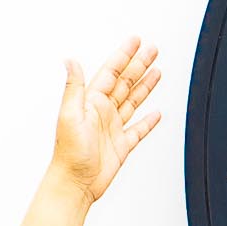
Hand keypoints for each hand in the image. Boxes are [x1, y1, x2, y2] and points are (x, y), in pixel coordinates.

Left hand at [52, 36, 161, 203]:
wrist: (75, 183)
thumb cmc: (69, 154)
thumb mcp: (69, 115)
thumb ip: (74, 87)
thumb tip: (70, 61)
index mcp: (92, 102)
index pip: (112, 72)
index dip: (124, 56)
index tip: (135, 42)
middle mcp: (103, 112)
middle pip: (126, 82)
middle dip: (140, 65)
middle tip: (152, 50)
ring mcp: (113, 128)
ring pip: (133, 101)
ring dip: (146, 86)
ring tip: (157, 72)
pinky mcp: (121, 146)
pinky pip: (138, 129)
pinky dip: (148, 121)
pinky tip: (156, 114)